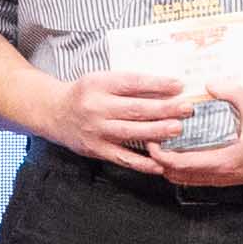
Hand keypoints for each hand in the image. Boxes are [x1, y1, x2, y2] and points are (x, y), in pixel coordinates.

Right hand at [52, 68, 200, 170]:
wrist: (55, 113)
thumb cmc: (85, 94)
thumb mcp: (101, 79)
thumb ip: (128, 83)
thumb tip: (166, 86)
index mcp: (99, 84)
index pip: (132, 83)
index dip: (157, 84)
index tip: (179, 85)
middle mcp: (96, 108)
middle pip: (135, 109)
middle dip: (164, 109)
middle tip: (187, 109)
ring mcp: (96, 131)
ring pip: (131, 133)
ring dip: (157, 132)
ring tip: (178, 130)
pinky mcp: (96, 150)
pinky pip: (123, 158)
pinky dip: (143, 163)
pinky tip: (160, 163)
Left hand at [151, 95, 242, 188]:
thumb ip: (234, 94)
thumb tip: (210, 84)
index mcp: (224, 161)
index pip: (181, 165)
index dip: (160, 155)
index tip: (152, 139)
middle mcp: (220, 175)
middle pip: (177, 176)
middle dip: (160, 161)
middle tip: (152, 141)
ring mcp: (223, 179)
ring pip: (186, 180)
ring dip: (170, 166)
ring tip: (163, 147)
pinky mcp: (226, 178)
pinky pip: (197, 178)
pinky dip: (183, 169)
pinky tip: (182, 152)